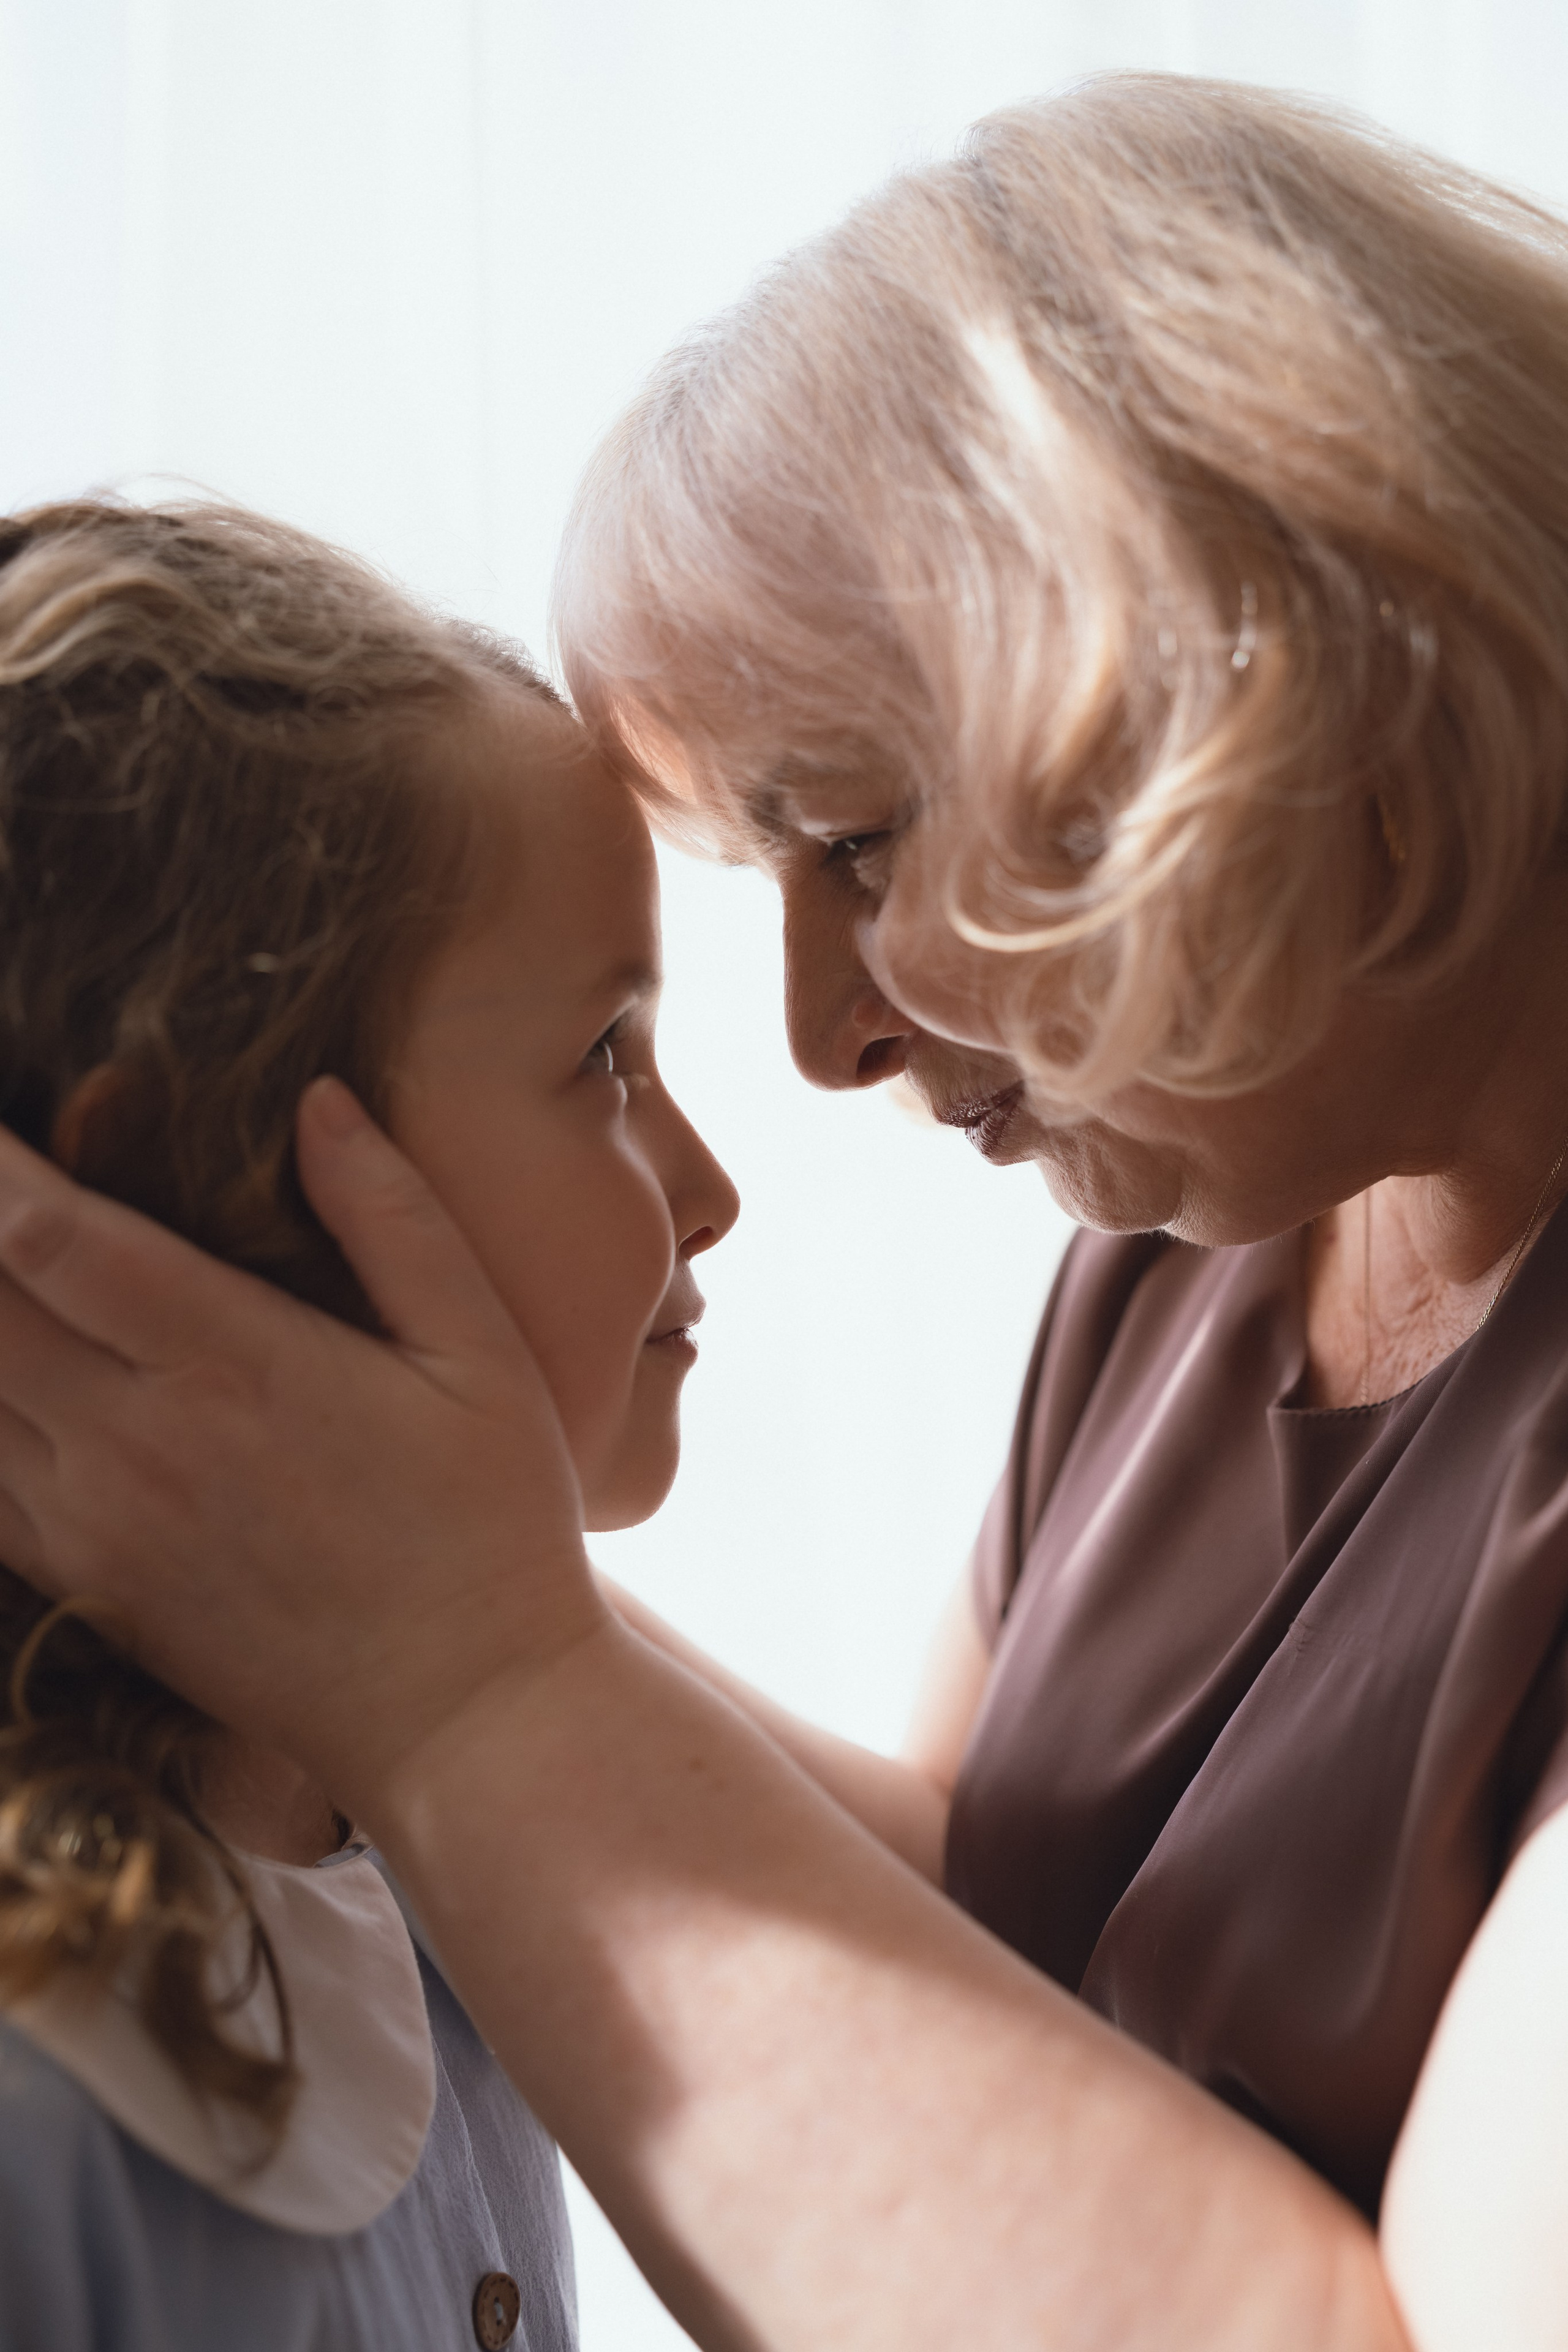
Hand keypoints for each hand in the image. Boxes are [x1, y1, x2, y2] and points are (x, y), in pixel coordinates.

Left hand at [0, 1079, 603, 1804]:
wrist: (466, 1718)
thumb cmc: (493, 1524)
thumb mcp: (480, 1353)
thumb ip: (394, 1216)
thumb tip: (318, 1101)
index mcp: (234, 1364)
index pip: (49, 1238)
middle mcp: (138, 1442)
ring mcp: (97, 1522)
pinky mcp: (86, 1583)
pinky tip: (9, 1369)